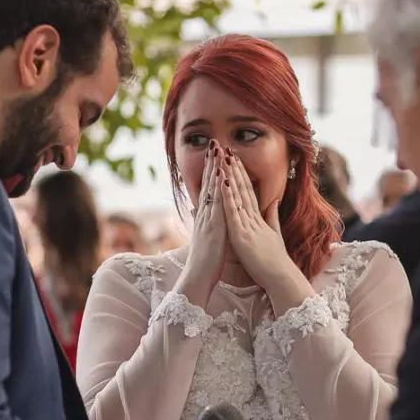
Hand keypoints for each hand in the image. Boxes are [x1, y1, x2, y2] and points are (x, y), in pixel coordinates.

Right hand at [177, 141, 226, 306]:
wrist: (198, 278)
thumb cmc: (206, 261)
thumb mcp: (207, 238)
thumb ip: (205, 224)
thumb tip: (200, 213)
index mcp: (207, 217)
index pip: (210, 189)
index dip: (212, 171)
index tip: (215, 154)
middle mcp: (206, 214)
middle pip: (209, 183)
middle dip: (211, 162)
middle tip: (213, 141)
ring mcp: (209, 219)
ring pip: (211, 188)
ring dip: (214, 168)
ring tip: (216, 149)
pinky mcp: (213, 226)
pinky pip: (216, 203)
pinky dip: (218, 188)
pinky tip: (221, 174)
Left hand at [220, 149, 291, 287]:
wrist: (280, 276)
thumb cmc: (276, 260)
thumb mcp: (274, 234)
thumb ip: (272, 216)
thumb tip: (272, 201)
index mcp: (258, 219)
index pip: (249, 191)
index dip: (242, 174)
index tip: (235, 159)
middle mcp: (252, 218)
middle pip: (243, 189)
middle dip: (235, 169)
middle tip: (228, 150)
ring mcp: (247, 225)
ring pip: (237, 196)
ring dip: (230, 176)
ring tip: (224, 158)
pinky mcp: (242, 235)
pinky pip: (233, 213)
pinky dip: (228, 197)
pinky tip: (223, 182)